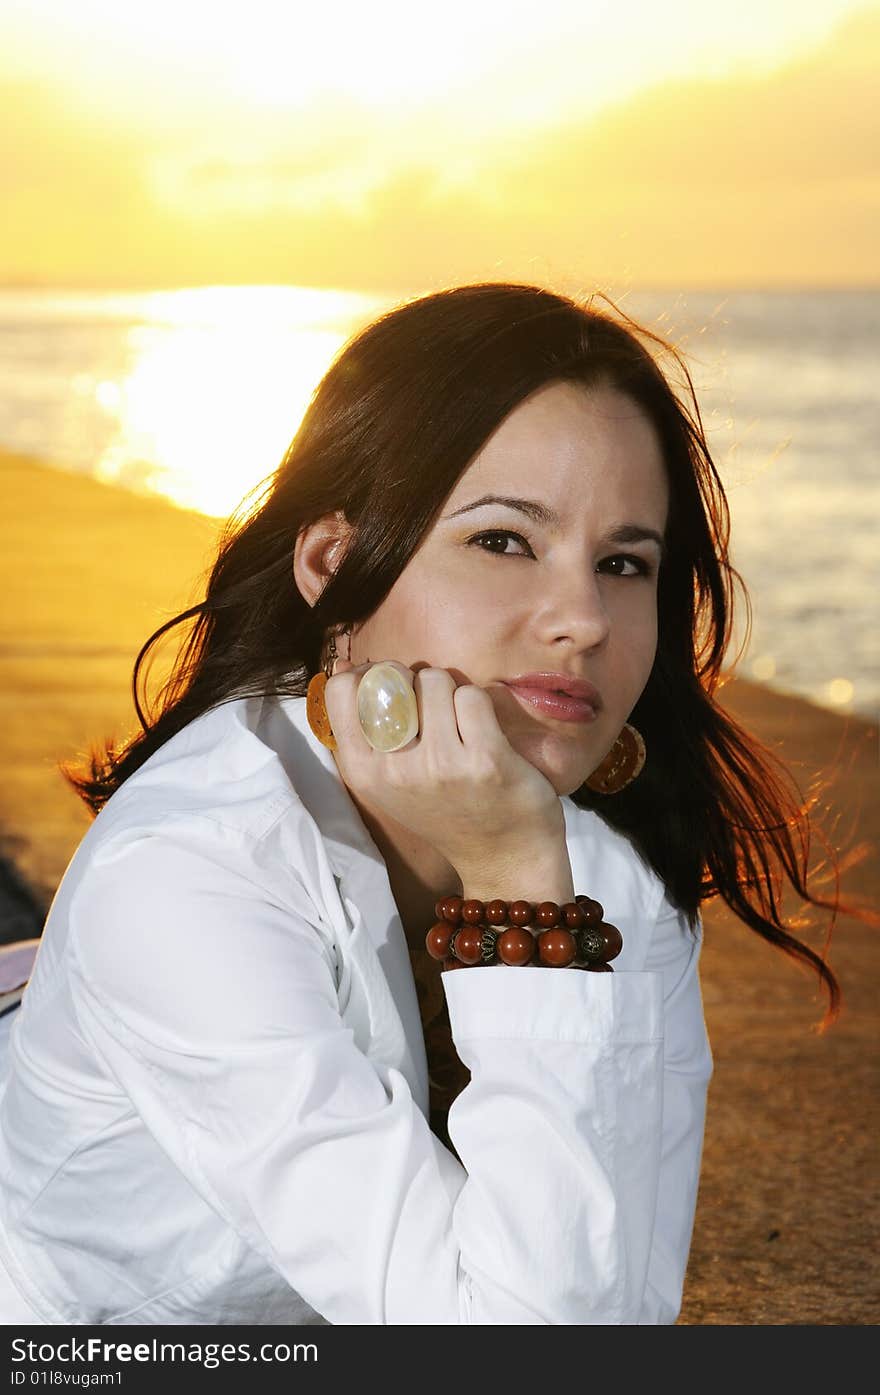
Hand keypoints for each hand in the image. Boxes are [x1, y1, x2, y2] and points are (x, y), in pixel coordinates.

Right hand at [322, 661, 564, 875]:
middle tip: (432, 710)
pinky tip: (484, 733)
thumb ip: (363, 729)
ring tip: (460, 724)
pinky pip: (472, 696)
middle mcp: (396, 770)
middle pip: (393, 676)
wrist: (503, 857)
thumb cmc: (444, 810)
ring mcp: (441, 764)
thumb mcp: (387, 781)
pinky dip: (479, 705)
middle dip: (414, 680)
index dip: (370, 675)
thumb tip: (343, 666)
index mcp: (364, 773)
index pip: (343, 690)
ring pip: (435, 680)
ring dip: (451, 692)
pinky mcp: (485, 759)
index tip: (393, 690)